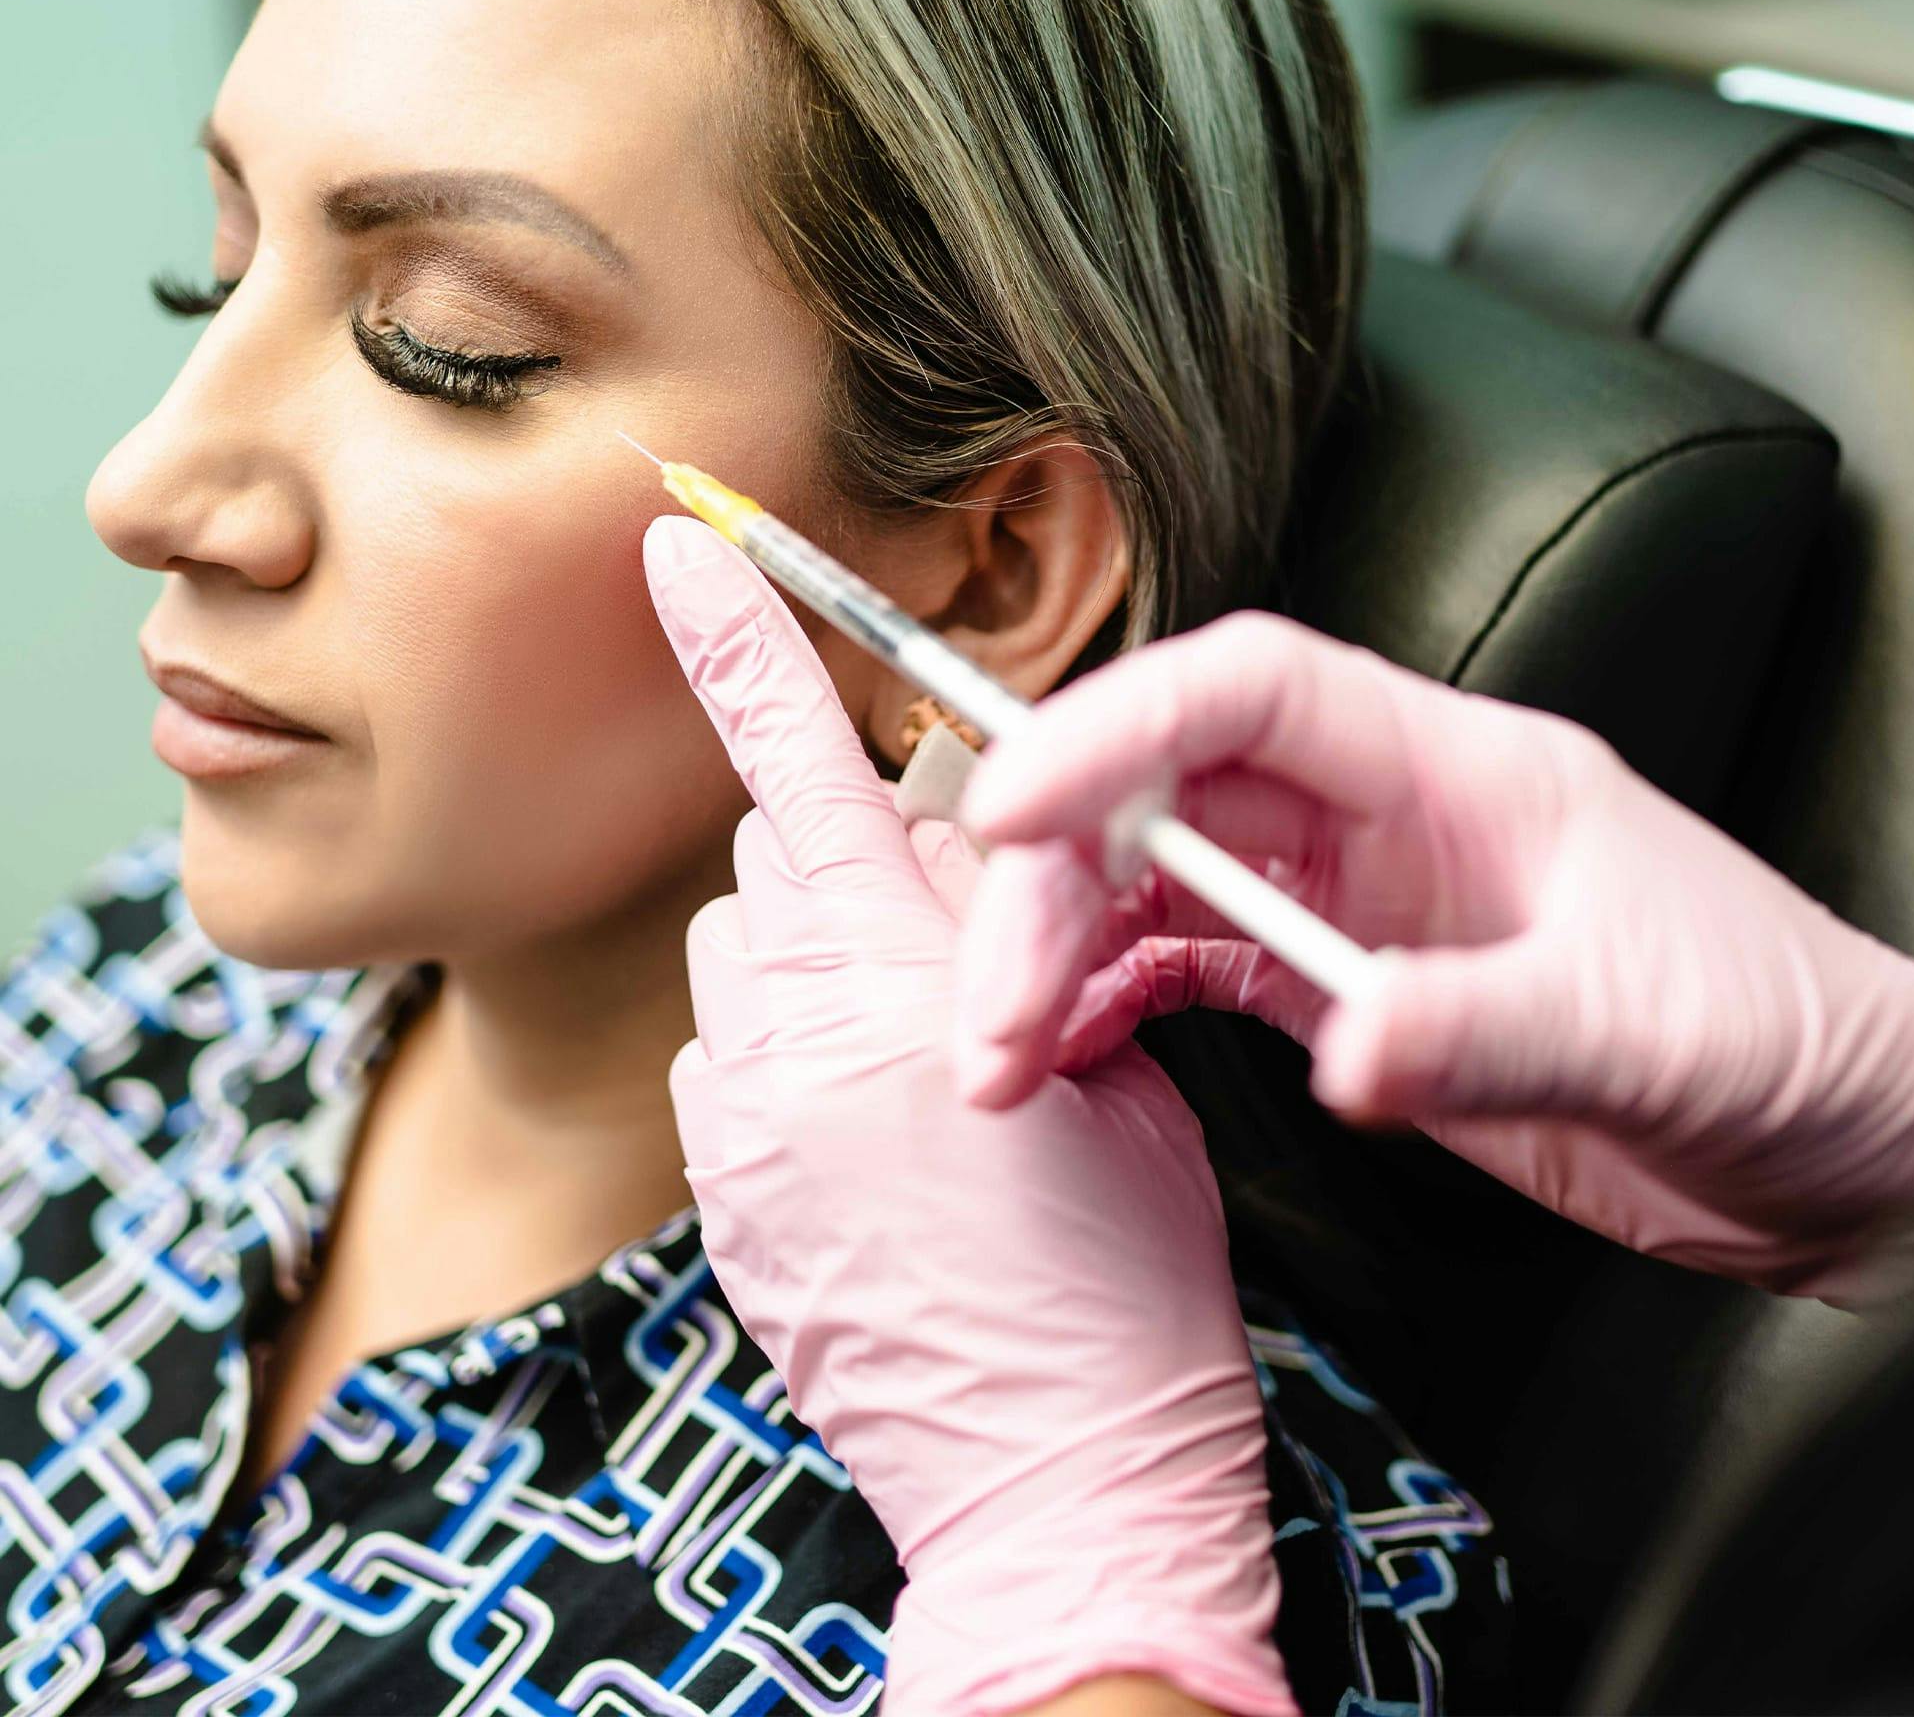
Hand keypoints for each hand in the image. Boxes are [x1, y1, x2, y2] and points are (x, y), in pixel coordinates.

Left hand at [643, 519, 1293, 1716]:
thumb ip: (1006, 933)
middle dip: (851, 865)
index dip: (741, 644)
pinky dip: (779, 1056)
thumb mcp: (1110, 1057)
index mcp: (907, 987)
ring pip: (740, 955)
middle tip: (946, 950)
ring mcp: (737, 1126)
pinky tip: (863, 1138)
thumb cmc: (1127, 1275)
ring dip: (810, 962)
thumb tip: (937, 856)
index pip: (807, 774)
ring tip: (904, 1057)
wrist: (1061, 1478)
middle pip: (778, 861)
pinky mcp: (717, 1193)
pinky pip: (722, 1057)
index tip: (672, 549)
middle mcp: (792, 1041)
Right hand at [954, 610, 1913, 1305]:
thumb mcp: (1644, 1034)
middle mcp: (1381, 817)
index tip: (1013, 809)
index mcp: (1456, 768)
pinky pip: (1186, 964)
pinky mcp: (1337, 987)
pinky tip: (1067, 1053)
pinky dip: (1111, 1001)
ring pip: (1152, 879)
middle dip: (1054, 884)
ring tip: (1005, 1061)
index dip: (1115, 726)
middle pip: (1163, 791)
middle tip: (998, 1007)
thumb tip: (1346, 1050)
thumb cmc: (1783, 1042)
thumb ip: (1487, 1031)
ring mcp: (1349, 902)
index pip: (1251, 689)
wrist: (1844, 1149)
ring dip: (1061, 953)